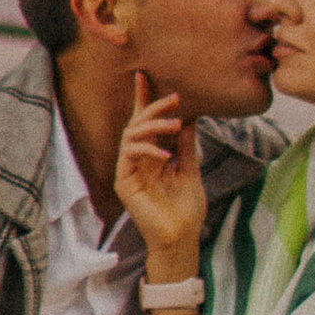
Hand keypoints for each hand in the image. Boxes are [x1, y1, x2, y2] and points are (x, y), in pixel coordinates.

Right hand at [113, 71, 206, 273]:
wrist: (182, 239)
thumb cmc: (186, 210)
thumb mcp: (190, 170)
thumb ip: (185, 145)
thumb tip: (189, 118)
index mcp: (151, 156)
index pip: (144, 123)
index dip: (143, 99)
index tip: (144, 76)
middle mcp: (137, 160)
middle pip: (137, 123)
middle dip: (152, 106)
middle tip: (174, 98)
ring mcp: (129, 171)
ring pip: (131, 135)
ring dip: (152, 125)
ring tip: (175, 124)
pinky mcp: (124, 182)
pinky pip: (129, 155)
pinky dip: (147, 149)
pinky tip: (164, 154)